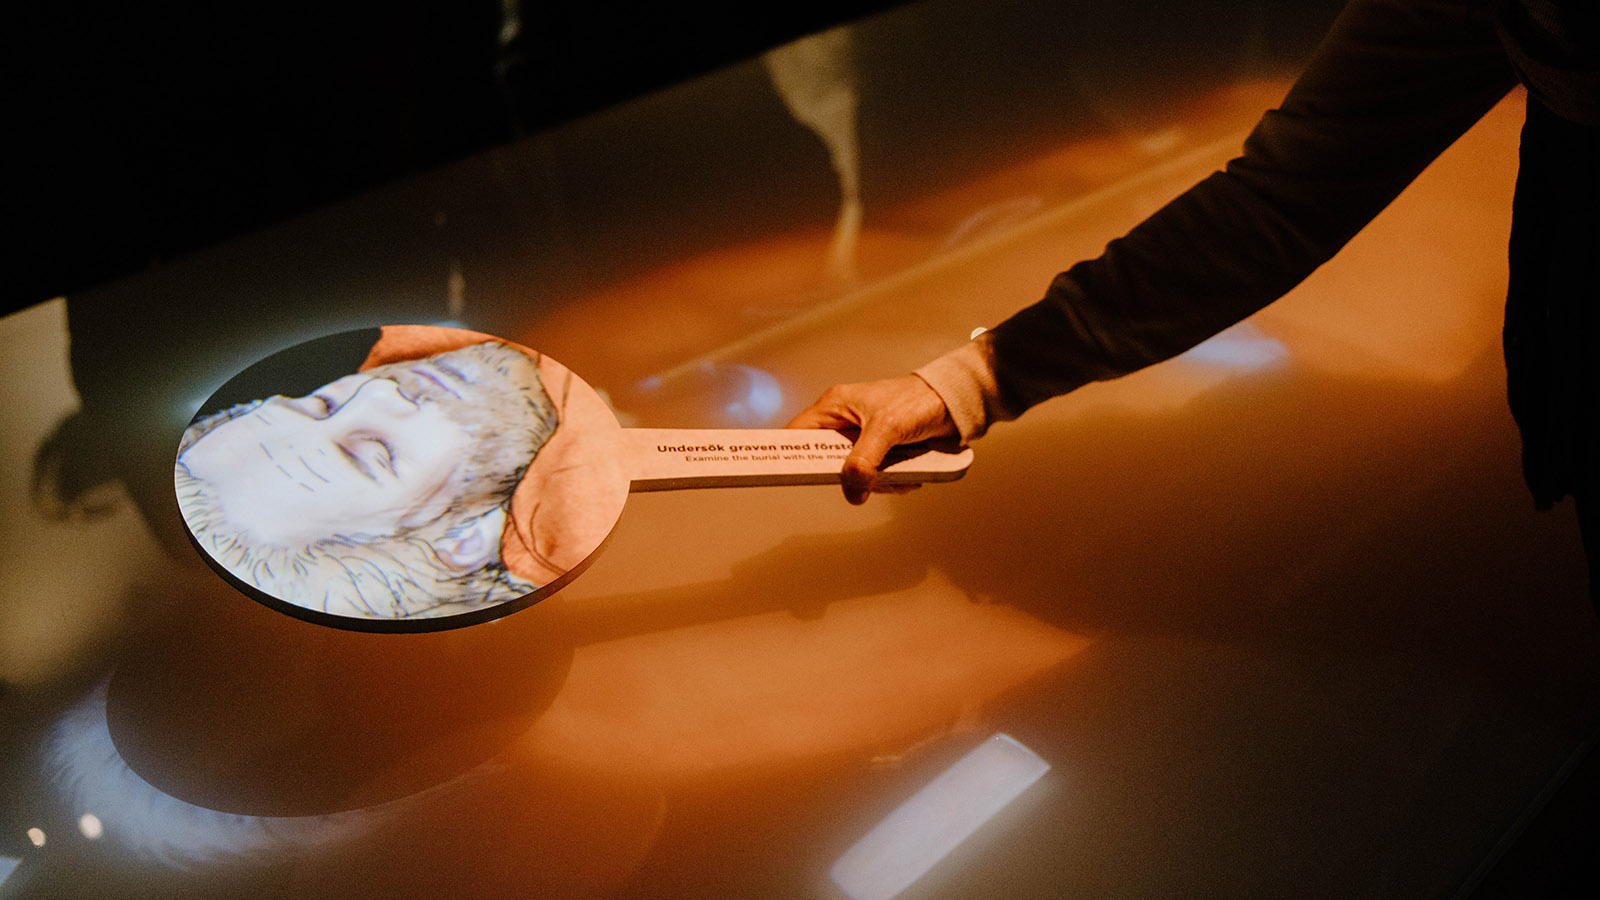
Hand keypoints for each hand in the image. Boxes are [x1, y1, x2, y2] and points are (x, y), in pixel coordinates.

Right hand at [787, 375, 957, 504]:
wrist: (953, 403)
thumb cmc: (918, 401)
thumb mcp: (886, 430)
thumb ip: (865, 462)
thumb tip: (852, 492)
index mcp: (834, 407)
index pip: (797, 434)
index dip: (789, 455)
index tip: (791, 476)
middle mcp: (843, 422)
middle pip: (826, 461)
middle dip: (849, 476)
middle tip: (866, 481)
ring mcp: (861, 438)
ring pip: (853, 473)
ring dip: (877, 481)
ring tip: (898, 475)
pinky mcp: (880, 451)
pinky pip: (874, 476)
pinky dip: (890, 481)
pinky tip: (908, 475)